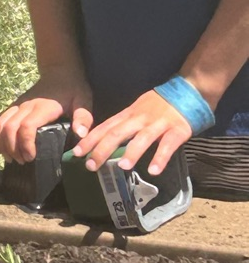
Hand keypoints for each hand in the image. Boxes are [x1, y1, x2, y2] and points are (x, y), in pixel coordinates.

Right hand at [0, 73, 92, 162]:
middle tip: (23, 162)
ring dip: (2, 143)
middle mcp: (26, 105)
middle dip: (13, 148)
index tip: (31, 157)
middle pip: (10, 127)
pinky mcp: (14, 105)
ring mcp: (18, 104)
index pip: (27, 126)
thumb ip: (83, 117)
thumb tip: (80, 135)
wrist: (59, 70)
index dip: (26, 143)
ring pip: (1, 124)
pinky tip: (0, 147)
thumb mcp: (83, 100)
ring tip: (12, 158)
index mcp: (43, 107)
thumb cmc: (72, 88)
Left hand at [71, 90, 191, 173]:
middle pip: (118, 132)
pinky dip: (160, 157)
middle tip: (91, 165)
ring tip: (122, 167)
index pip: (105, 127)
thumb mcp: (136, 111)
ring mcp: (158, 124)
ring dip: (132, 152)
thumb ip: (122, 125)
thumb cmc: (158, 105)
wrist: (187, 92)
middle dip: (102, 149)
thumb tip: (102, 142)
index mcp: (128, 114)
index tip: (76, 153)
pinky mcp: (177, 130)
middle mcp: (140, 118)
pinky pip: (167, 145)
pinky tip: (154, 170)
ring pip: (142, 138)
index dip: (90, 140)